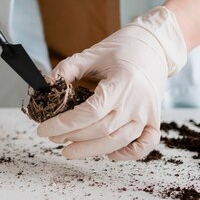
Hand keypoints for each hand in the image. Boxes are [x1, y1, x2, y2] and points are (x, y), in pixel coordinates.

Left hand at [37, 6, 186, 160]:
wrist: (156, 45)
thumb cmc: (123, 47)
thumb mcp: (93, 53)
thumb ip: (68, 69)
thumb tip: (45, 85)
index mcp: (122, 82)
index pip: (90, 112)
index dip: (64, 124)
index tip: (44, 129)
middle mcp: (138, 102)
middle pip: (102, 130)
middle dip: (73, 137)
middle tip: (53, 137)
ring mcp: (148, 114)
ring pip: (119, 142)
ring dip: (91, 150)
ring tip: (69, 150)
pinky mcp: (154, 120)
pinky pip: (144, 146)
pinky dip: (127, 154)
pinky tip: (107, 153)